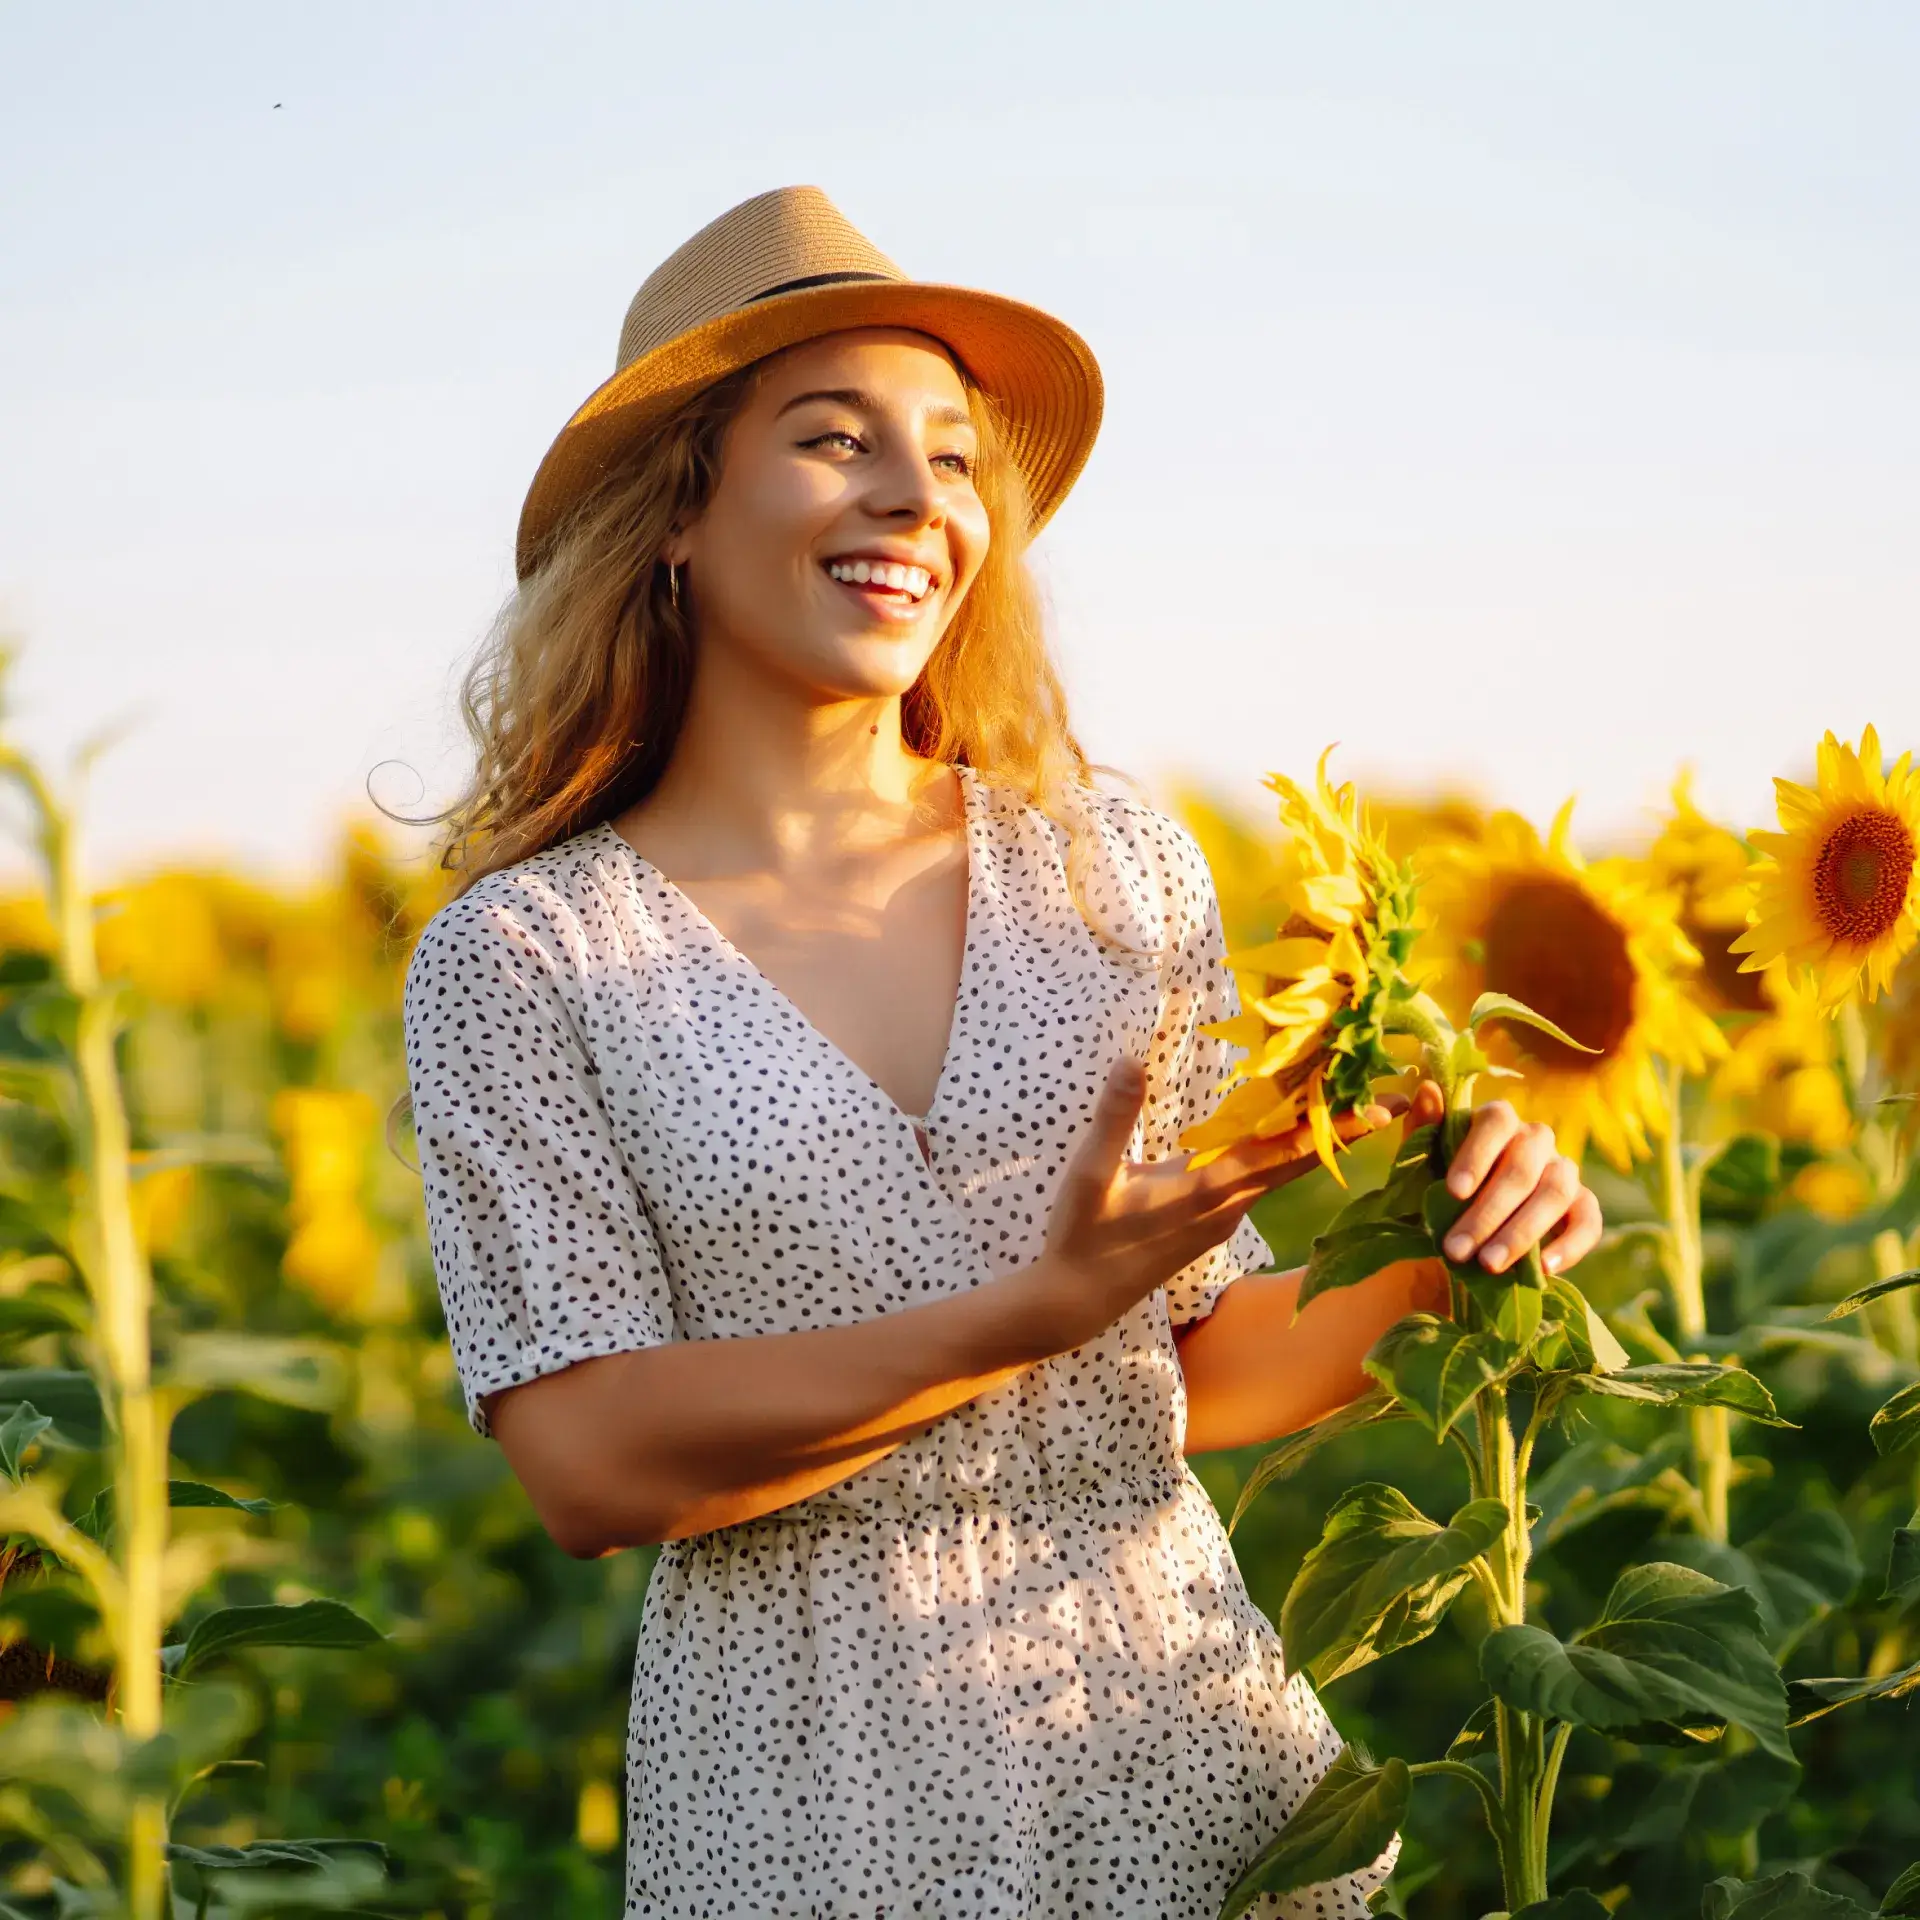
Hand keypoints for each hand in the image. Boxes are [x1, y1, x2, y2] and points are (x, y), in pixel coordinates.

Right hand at [1025, 1058, 1405, 1353]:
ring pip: (1280, 1171)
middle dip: (1344, 1131)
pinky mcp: (1212, 1222)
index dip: (1331, 1127)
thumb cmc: (1083, 1236)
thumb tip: (1130, 1060)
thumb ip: (1116, 1116)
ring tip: (1347, 1104)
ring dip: (1313, 1139)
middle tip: (1394, 1103)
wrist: (1078, 1300)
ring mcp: (1223, 1216)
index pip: (1283, 1151)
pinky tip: (1282, 1134)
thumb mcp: (1090, 1173)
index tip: (1378, 1106)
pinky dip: (1280, 1154)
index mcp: (1208, 1187)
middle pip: (1298, 1161)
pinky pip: (1258, 1180)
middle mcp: (1228, 1203)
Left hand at [1405, 1086, 1602, 1277]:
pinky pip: (1588, 1221)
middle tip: (1456, 1249)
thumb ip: (1423, 1129)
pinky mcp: (1582, 1205)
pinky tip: (1542, 1268)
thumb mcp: (1422, 1163)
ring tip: (1488, 1264)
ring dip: (1521, 1232)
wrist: (1467, 1231)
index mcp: (1497, 1121)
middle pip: (1523, 1166)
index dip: (1477, 1155)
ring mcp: (1563, 1170)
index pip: (1497, 1121)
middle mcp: (1535, 1140)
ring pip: (1556, 1192)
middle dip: (1488, 1212)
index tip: (1453, 1192)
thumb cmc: (1440, 1189)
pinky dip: (1570, 1245)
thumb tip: (1427, 1090)